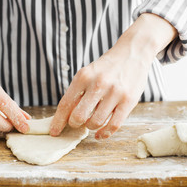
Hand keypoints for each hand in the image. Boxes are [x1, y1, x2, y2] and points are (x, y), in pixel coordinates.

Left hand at [50, 13, 176, 138]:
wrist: (133, 52)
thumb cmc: (107, 67)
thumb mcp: (88, 73)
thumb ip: (78, 92)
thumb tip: (66, 116)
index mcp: (83, 76)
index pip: (66, 104)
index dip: (58, 121)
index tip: (54, 132)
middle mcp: (98, 84)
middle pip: (78, 116)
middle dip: (75, 124)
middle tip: (77, 123)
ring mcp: (115, 92)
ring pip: (95, 122)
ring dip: (90, 127)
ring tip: (92, 122)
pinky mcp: (129, 100)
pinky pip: (114, 125)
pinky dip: (104, 134)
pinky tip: (100, 134)